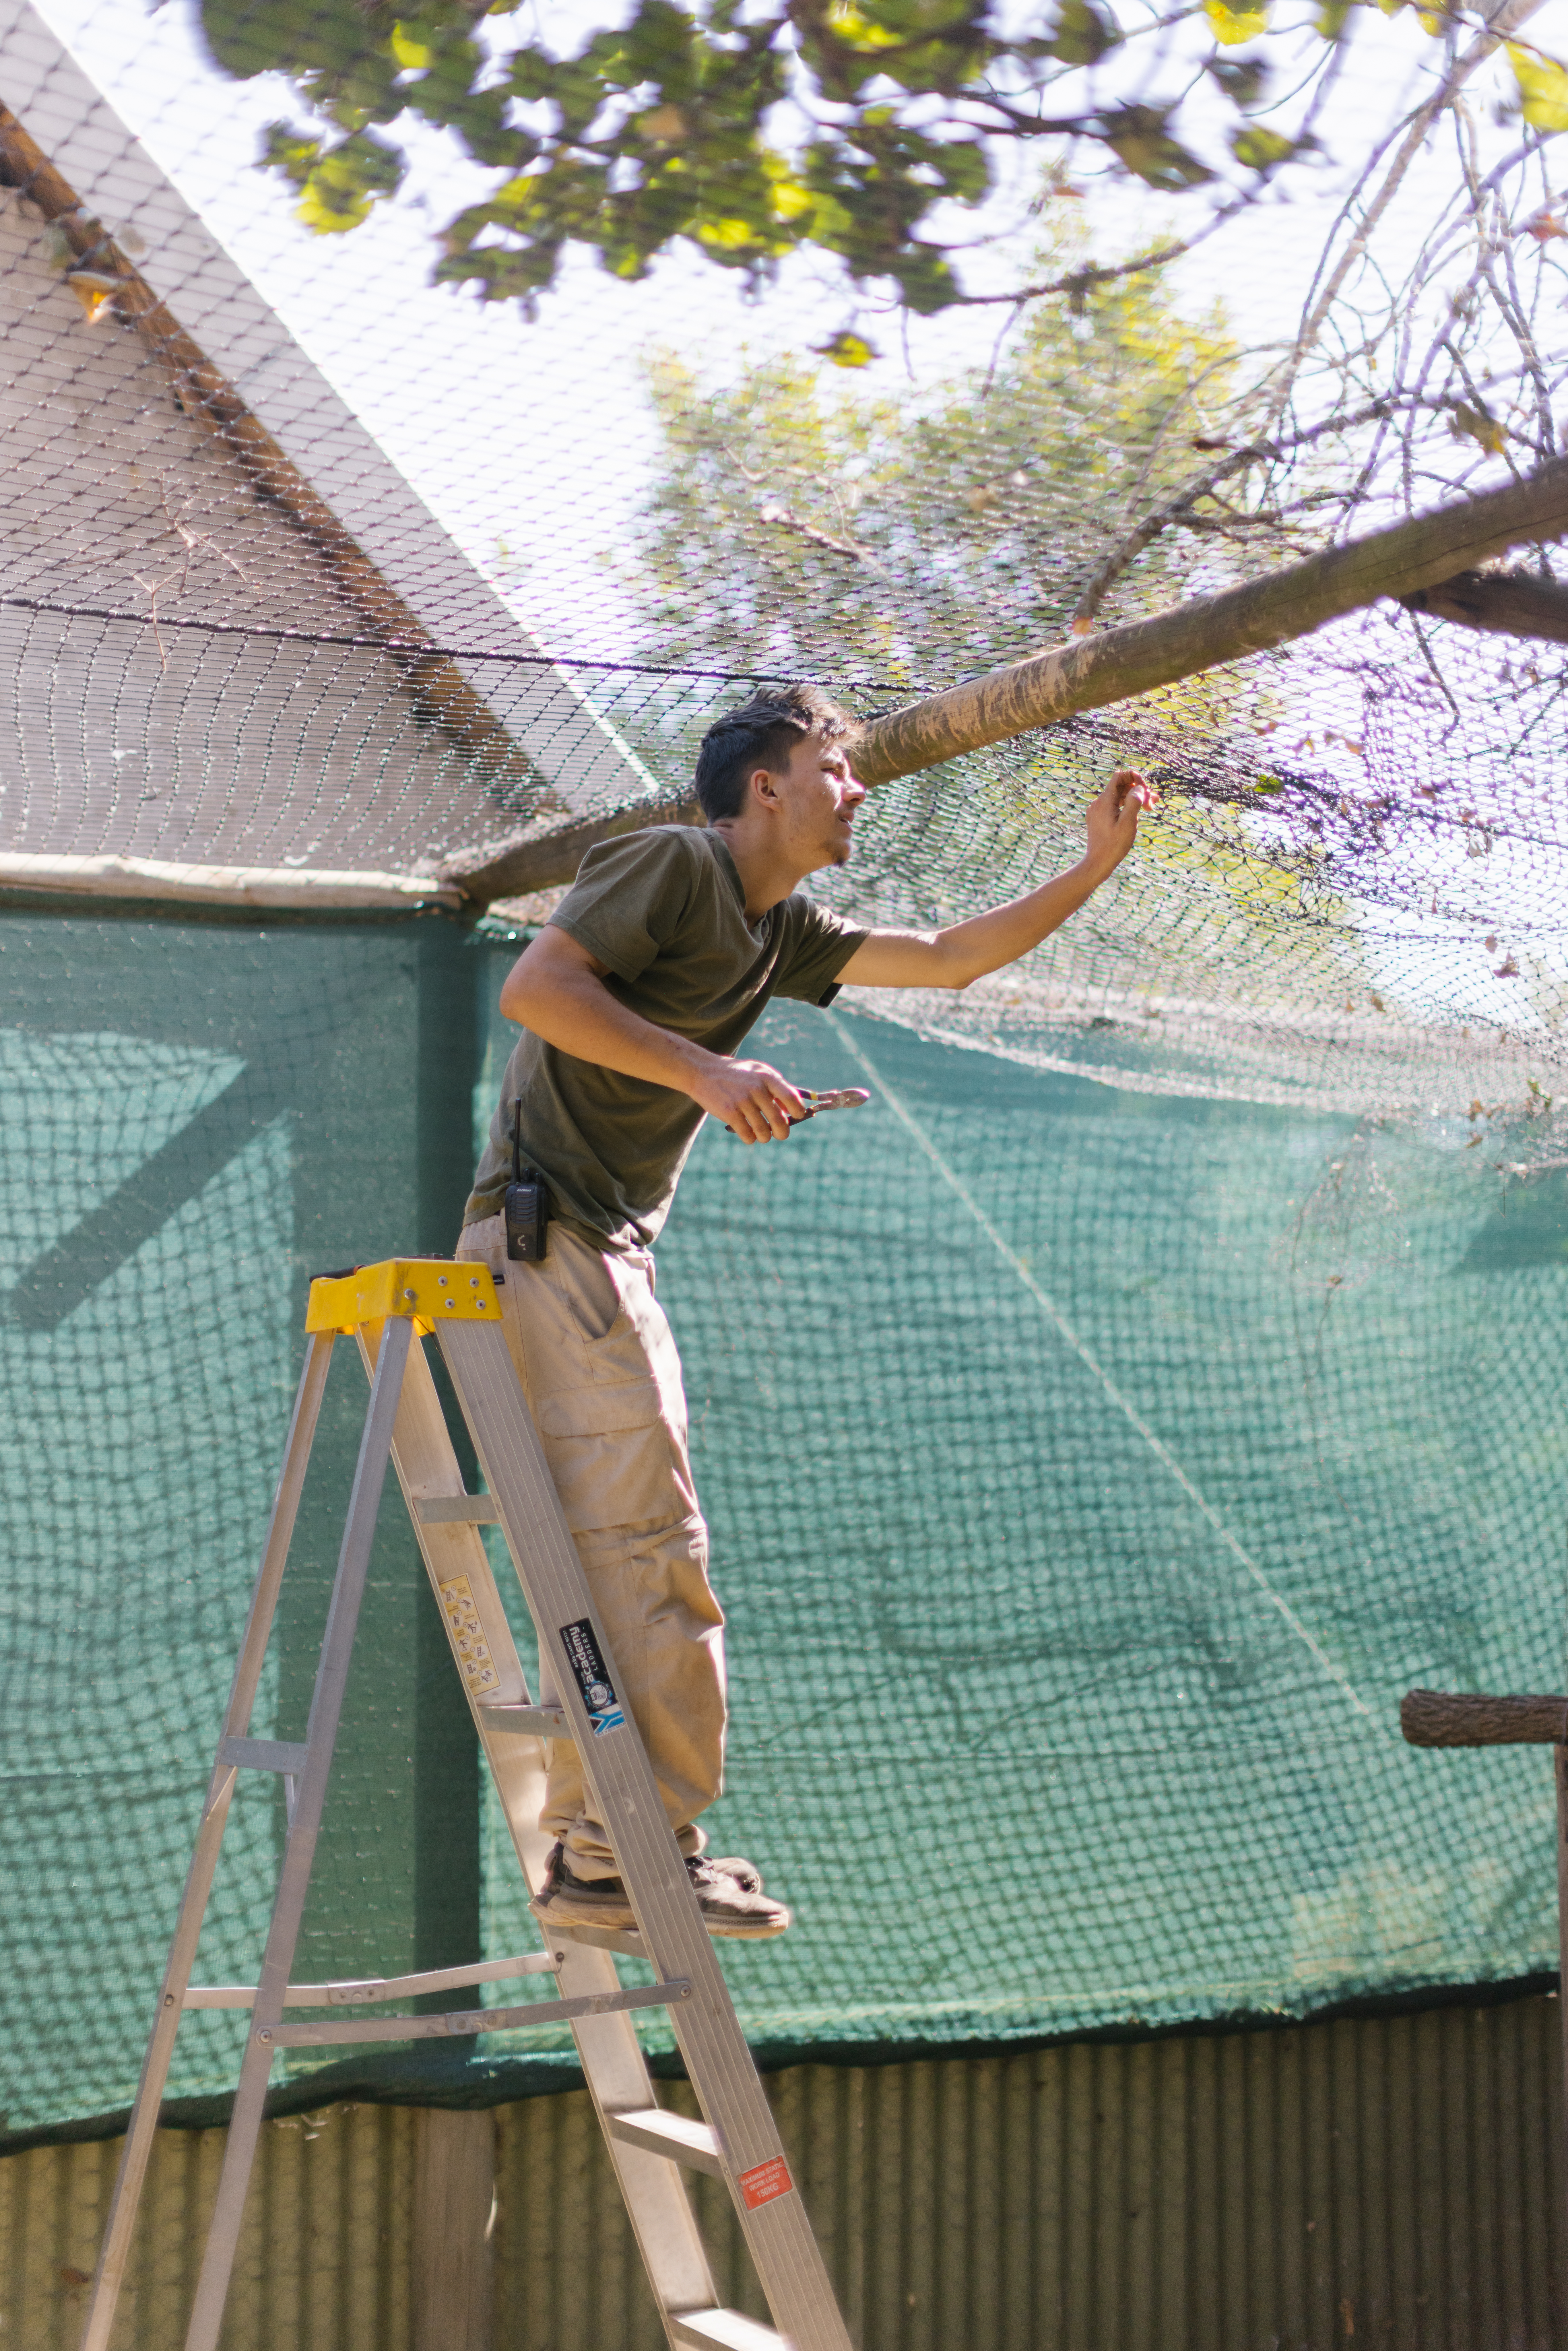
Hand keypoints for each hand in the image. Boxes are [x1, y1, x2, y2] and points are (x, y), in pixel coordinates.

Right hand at [691, 1057, 806, 1143]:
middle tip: (780, 1134)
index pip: (792, 1098)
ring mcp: (743, 1101)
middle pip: (780, 1121)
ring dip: (764, 1137)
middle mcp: (757, 1089)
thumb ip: (777, 1088)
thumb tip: (791, 1111)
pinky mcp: (730, 1113)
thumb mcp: (758, 1071)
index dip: (798, 1111)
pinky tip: (746, 1132)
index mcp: (767, 1077)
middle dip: (782, 1133)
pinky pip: (748, 1136)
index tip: (796, 1116)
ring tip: (761, 1133)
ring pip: (764, 1133)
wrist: (703, 1072)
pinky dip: (749, 1139)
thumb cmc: (736, 1075)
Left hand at [1084, 768, 1155, 877]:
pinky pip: (1113, 807)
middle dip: (1138, 790)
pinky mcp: (1098, 818)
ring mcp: (1097, 811)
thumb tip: (1139, 787)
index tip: (1146, 788)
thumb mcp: (1128, 823)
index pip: (1119, 776)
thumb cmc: (1114, 845)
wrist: (1098, 863)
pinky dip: (1125, 807)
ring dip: (1134, 799)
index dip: (1134, 777)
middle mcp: (1098, 803)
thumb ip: (1134, 802)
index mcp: (1105, 801)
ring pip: (1118, 797)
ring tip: (1150, 807)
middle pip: (1120, 787)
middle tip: (1154, 801)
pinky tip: (1136, 814)